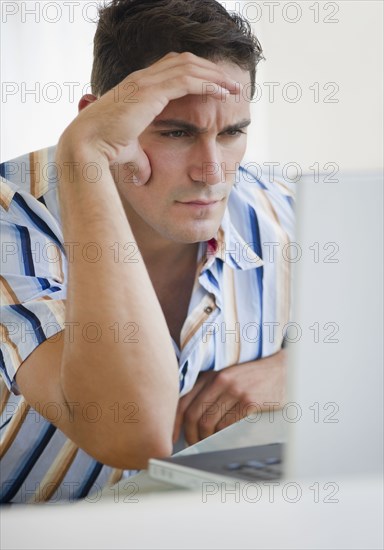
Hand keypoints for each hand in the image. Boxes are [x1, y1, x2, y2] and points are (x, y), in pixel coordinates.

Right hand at [60, 52, 239, 183]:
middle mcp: (142, 79)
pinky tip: (223, 93)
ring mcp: (146, 82)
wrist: (87, 147)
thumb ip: (139, 160)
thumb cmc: (103, 152)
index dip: (197, 75)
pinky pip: (187, 80)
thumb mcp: (128, 154)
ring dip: (214, 75)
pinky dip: (208, 83)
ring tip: (233, 87)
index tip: (216, 89)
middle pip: (185, 62)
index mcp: (138, 88)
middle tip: (231, 84)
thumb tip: (144, 178)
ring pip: (189, 66)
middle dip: (210, 70)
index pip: (173, 71)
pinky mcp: (151, 91)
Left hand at [173, 349, 286, 444]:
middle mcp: (220, 380)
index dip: (174, 422)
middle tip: (191, 445)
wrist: (283, 370)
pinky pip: (226, 426)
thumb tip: (187, 417)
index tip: (172, 436)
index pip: (183, 400)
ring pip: (208, 423)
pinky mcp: (249, 402)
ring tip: (207, 443)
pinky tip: (222, 438)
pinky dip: (221, 436)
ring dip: (205, 439)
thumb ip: (208, 390)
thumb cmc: (253, 376)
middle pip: (193, 414)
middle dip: (189, 435)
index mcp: (211, 374)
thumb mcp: (227, 376)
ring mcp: (234, 391)